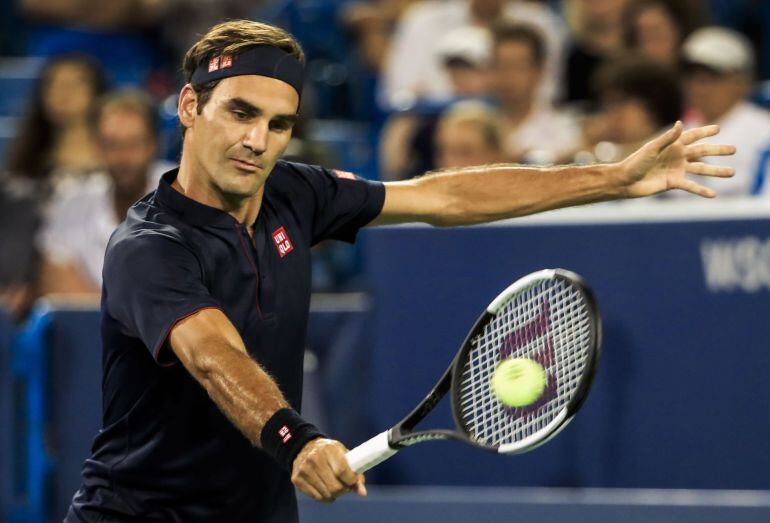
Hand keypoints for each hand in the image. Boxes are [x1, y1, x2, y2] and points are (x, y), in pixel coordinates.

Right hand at [291, 438, 366, 502]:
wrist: (304, 447)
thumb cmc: (330, 452)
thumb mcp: (343, 455)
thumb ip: (355, 473)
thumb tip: (362, 493)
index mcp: (329, 449)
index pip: (342, 471)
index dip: (351, 481)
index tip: (353, 481)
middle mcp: (315, 458)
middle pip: (335, 487)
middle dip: (344, 490)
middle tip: (345, 486)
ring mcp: (304, 469)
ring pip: (326, 494)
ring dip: (335, 495)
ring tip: (335, 486)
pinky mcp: (297, 479)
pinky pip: (317, 497)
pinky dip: (325, 497)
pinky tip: (326, 489)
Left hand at [619, 121, 735, 197]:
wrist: (625, 181)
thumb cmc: (635, 162)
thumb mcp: (651, 148)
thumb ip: (667, 138)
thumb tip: (680, 123)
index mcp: (672, 145)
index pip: (692, 136)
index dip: (705, 132)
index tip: (718, 129)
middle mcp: (677, 156)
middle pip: (702, 152)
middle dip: (718, 151)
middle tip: (734, 150)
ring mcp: (677, 170)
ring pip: (701, 170)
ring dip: (716, 171)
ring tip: (732, 172)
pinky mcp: (673, 183)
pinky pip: (691, 186)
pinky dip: (702, 190)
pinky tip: (714, 194)